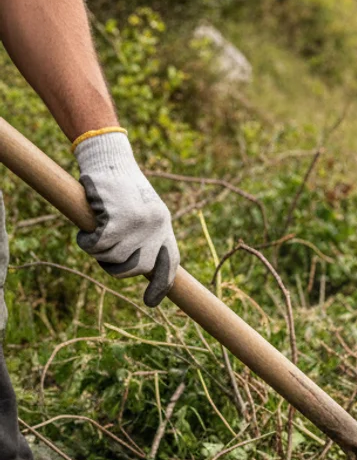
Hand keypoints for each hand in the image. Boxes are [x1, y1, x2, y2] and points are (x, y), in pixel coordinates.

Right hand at [74, 131, 178, 306]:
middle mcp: (157, 226)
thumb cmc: (117, 185)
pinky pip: (98, 246)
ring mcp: (139, 224)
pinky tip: (84, 231)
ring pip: (114, 258)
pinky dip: (86, 242)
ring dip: (97, 251)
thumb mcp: (138, 209)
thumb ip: (141, 234)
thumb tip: (134, 264)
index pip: (170, 262)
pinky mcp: (119, 219)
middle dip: (115, 266)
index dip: (161, 284)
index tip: (151, 303)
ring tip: (93, 233)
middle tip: (102, 250)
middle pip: (137, 268)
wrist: (108, 157)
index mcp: (164, 225)